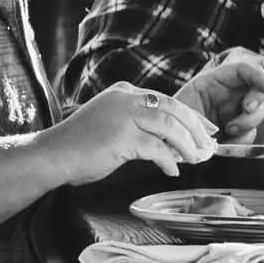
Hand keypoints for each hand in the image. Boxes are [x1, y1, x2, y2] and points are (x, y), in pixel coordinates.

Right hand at [37, 82, 218, 185]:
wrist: (54, 153)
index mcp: (125, 91)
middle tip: (209, 145)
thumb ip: (137, 125)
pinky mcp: (122, 136)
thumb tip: (170, 141)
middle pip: (173, 109)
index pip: (166, 100)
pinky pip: (156, 148)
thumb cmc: (80, 145)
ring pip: (170, 126)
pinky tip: (172, 171)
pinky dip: (169, 161)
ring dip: (187, 145)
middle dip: (196, 128)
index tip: (206, 129)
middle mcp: (126, 98)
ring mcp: (124, 115)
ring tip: (196, 159)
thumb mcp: (113, 124)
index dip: (191, 115)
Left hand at [179, 48, 263, 142]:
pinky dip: (242, 140)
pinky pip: (249, 135)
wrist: (169, 136)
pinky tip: (229, 141)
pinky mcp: (236, 131)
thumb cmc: (173, 117)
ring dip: (247, 125)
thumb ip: (199, 114)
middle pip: (258, 93)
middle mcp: (229, 94)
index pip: (243, 71)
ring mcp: (234, 112)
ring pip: (256, 115)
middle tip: (247, 111)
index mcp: (215, 80)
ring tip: (229, 131)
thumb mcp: (182, 108)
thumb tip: (221, 128)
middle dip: (257, 104)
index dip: (259, 76)